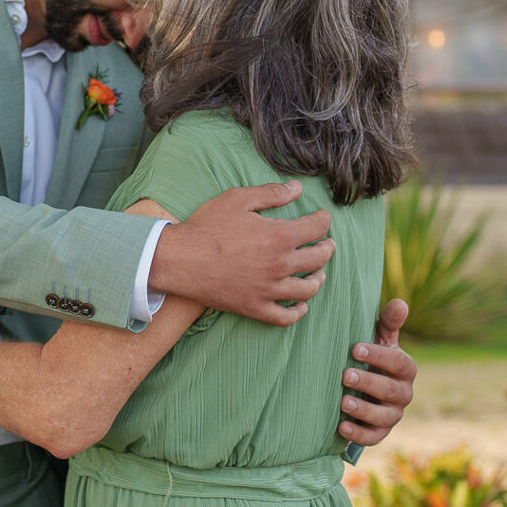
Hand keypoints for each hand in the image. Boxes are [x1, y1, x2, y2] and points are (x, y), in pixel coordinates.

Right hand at [154, 182, 334, 325]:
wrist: (179, 259)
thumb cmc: (206, 226)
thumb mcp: (237, 199)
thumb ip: (271, 193)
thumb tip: (298, 189)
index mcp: (279, 236)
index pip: (316, 228)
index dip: (323, 220)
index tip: (323, 218)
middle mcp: (280, 265)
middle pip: (318, 259)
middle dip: (327, 248)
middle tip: (327, 244)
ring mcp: (268, 289)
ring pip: (307, 289)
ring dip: (318, 279)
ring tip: (319, 274)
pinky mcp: (254, 307)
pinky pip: (284, 316)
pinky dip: (297, 312)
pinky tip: (301, 306)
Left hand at [339, 299, 415, 445]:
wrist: (366, 388)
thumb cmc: (372, 357)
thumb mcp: (380, 339)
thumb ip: (388, 323)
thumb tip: (400, 303)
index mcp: (405, 368)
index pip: (398, 363)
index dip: (379, 356)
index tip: (355, 348)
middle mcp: (404, 393)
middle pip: (390, 390)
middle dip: (368, 383)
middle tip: (345, 375)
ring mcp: (393, 414)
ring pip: (384, 416)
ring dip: (364, 410)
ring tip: (343, 402)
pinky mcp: (381, 431)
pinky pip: (374, 436)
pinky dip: (359, 434)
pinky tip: (341, 426)